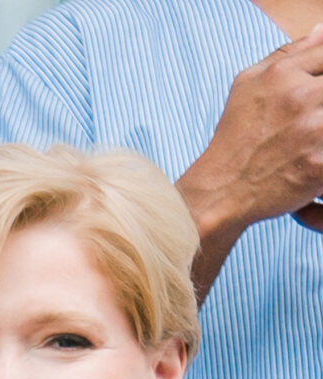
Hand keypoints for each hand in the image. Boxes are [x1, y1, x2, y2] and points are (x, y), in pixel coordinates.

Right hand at [178, 27, 322, 241]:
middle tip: (313, 116)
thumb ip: (290, 52)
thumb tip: (322, 30)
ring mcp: (314, 131)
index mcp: (283, 75)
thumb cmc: (236, 137)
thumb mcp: (248, 84)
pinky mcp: (322, 165)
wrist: (221, 191)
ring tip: (311, 135)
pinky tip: (313, 154)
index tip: (317, 92)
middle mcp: (300, 98)